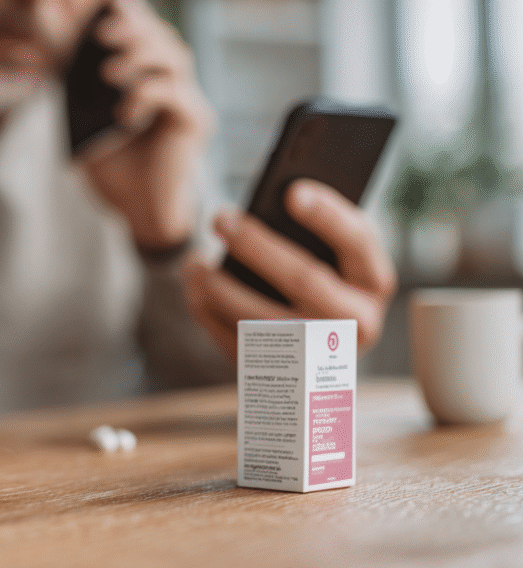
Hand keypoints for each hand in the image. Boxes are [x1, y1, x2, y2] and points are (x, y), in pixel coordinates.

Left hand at [78, 0, 214, 249]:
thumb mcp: (78, 113)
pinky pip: (176, 94)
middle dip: (130, 25)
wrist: (135, 212)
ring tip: (108, 73)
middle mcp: (169, 78)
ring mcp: (186, 98)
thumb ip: (67, 72)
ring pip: (173, 55)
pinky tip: (123, 112)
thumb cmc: (111, 165)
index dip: (116, 11)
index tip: (81, 1)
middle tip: (100, 31)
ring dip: (139, 56)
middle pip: (158, 34)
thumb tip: (41, 23)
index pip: (134, 27)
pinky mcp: (195, 121)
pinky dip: (147, 95)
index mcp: (143, 71)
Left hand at [181, 179, 396, 357]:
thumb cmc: (320, 278)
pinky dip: (210, 315)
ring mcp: (321, 355)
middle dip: (257, 246)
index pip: (357, 241)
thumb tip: (277, 200)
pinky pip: (239, 344)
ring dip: (220, 287)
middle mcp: (357, 323)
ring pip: (263, 319)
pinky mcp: (283, 376)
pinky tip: (194, 290)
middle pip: (304, 279)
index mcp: (374, 281)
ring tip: (193, 263)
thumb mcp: (332, 254)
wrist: (317, 351)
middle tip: (221, 219)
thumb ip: (314, 230)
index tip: (292, 192)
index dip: (328, 215)